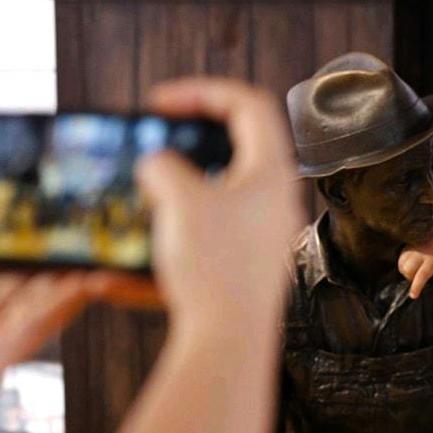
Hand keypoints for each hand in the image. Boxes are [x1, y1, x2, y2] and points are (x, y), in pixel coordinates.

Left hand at [0, 225, 105, 432]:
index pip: (0, 282)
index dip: (22, 254)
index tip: (43, 225)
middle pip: (26, 297)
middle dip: (55, 269)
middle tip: (82, 236)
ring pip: (37, 315)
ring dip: (68, 287)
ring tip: (96, 257)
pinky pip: (26, 333)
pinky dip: (54, 308)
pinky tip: (74, 283)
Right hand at [138, 77, 305, 335]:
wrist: (229, 341)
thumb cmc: (214, 269)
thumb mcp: (178, 201)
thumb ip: (162, 167)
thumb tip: (157, 167)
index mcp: (272, 171)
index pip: (247, 103)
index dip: (201, 91)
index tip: (160, 102)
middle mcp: (279, 198)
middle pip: (242, 141)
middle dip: (195, 132)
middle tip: (160, 136)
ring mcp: (268, 231)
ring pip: (229, 183)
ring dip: (188, 177)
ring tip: (154, 186)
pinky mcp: (253, 260)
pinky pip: (222, 221)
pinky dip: (190, 213)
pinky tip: (163, 226)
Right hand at [400, 194, 432, 298]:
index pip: (422, 275)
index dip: (416, 287)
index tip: (412, 296)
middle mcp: (423, 249)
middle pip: (407, 269)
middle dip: (409, 277)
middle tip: (418, 278)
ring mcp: (415, 242)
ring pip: (402, 261)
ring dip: (405, 269)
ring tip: (416, 269)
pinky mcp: (411, 236)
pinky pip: (402, 252)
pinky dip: (404, 259)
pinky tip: (413, 259)